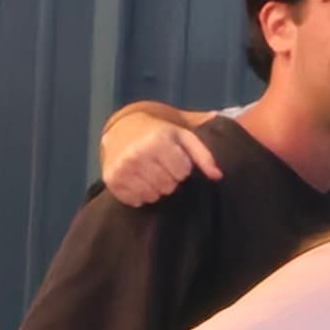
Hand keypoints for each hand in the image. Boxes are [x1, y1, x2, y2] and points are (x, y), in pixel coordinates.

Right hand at [101, 107, 221, 203]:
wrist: (122, 128)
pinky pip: (136, 200)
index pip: (182, 173)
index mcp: (157, 140)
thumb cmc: (159, 134)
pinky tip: (139, 180)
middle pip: (167, 186)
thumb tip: (218, 176)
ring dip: (156, 188)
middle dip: (169, 179)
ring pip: (153, 196)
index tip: (174, 159)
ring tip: (151, 173)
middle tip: (161, 166)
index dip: (181, 168)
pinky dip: (141, 194)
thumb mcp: (183, 137)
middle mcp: (137, 154)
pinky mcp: (111, 180)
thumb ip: (203, 155)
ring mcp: (122, 168)